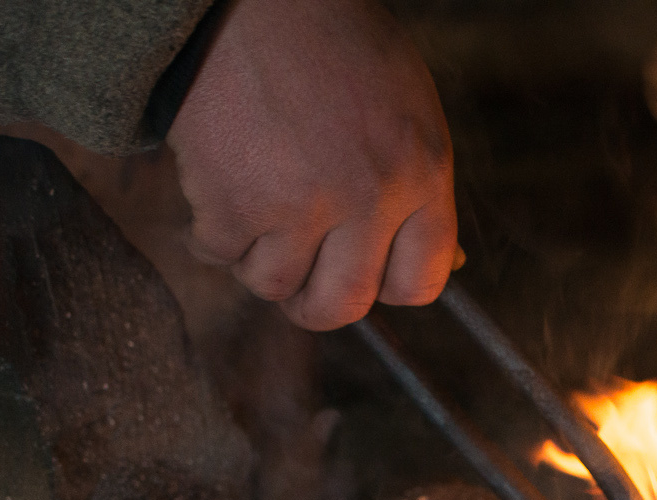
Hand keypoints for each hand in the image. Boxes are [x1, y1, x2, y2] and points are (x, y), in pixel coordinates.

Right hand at [168, 0, 456, 330]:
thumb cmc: (329, 38)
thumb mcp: (405, 102)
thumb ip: (419, 186)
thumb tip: (445, 261)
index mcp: (421, 171)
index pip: (422, 282)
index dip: (386, 285)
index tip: (361, 272)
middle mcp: (370, 196)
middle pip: (344, 304)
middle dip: (315, 302)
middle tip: (297, 281)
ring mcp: (301, 205)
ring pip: (275, 286)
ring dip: (258, 260)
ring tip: (254, 214)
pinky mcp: (234, 203)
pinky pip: (219, 253)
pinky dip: (210, 231)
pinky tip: (215, 189)